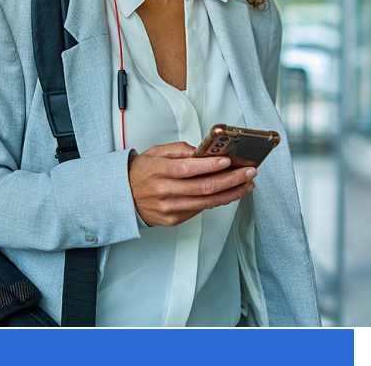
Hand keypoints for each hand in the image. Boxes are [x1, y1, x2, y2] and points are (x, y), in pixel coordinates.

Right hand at [128, 141, 256, 227]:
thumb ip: (179, 149)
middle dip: (231, 179)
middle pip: (204, 187)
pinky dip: (216, 201)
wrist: (122, 197)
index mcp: (160, 171)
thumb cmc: (140, 172)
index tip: (228, 161)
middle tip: (248, 173)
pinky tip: (228, 193)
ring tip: (246, 184)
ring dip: (230, 193)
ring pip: (207, 202)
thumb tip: (202, 150)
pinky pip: (199, 210)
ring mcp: (170, 208)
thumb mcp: (156, 152)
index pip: (188, 168)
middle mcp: (166, 191)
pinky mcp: (174, 220)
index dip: (209, 166)